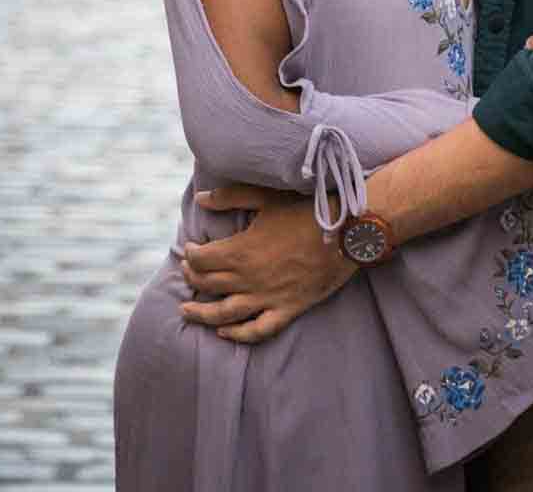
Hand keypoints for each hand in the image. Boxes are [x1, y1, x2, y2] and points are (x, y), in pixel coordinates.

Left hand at [180, 186, 357, 341]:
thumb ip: (230, 197)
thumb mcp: (266, 197)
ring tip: (187, 310)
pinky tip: (224, 333)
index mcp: (241, 251)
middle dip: (193, 277)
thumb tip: (200, 198)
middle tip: (187, 270)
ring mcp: (267, 298)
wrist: (345, 232)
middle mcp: (249, 279)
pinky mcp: (286, 310)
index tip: (190, 248)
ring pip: (224, 314)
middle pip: (209, 284)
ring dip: (202, 313)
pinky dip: (238, 335)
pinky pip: (257, 331)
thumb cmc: (305, 210)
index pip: (201, 259)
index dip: (190, 254)